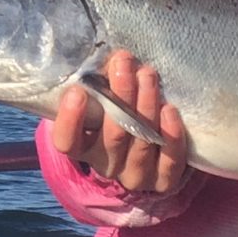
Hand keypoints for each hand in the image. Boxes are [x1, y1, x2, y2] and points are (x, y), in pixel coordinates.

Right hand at [50, 50, 190, 195]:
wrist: (155, 147)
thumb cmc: (121, 110)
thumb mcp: (103, 99)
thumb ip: (100, 84)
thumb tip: (109, 55)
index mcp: (83, 148)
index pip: (67, 142)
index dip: (70, 120)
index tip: (77, 90)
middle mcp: (107, 166)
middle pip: (113, 136)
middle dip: (120, 95)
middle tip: (124, 63)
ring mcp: (136, 175)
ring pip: (141, 143)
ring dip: (146, 105)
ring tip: (148, 74)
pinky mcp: (164, 181)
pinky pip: (169, 162)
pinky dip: (170, 135)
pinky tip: (169, 110)